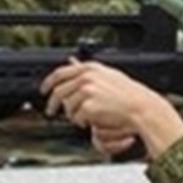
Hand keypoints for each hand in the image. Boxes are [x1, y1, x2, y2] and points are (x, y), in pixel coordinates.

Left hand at [41, 60, 182, 158]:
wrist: (140, 107)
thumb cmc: (128, 93)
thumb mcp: (106, 74)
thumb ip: (86, 69)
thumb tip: (72, 61)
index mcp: (89, 68)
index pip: (60, 73)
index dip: (48, 82)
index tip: (43, 90)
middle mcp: (86, 78)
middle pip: (59, 91)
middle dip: (52, 103)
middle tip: (51, 112)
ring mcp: (87, 91)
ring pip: (67, 106)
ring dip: (73, 115)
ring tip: (85, 117)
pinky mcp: (88, 106)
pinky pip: (77, 117)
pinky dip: (82, 122)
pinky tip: (92, 120)